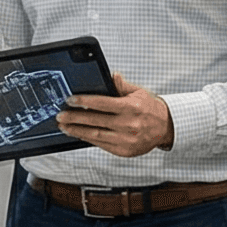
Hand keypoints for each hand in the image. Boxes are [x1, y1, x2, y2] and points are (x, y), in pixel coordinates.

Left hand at [56, 73, 174, 157]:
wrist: (165, 127)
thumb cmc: (150, 108)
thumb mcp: (138, 92)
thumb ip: (121, 85)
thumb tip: (110, 75)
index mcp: (131, 108)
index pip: (102, 103)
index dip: (84, 101)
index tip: (70, 100)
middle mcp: (128, 124)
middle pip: (95, 120)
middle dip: (75, 117)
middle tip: (60, 115)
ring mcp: (126, 139)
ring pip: (96, 135)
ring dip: (77, 130)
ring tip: (64, 126)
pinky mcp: (124, 151)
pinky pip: (101, 144)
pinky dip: (88, 139)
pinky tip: (78, 134)